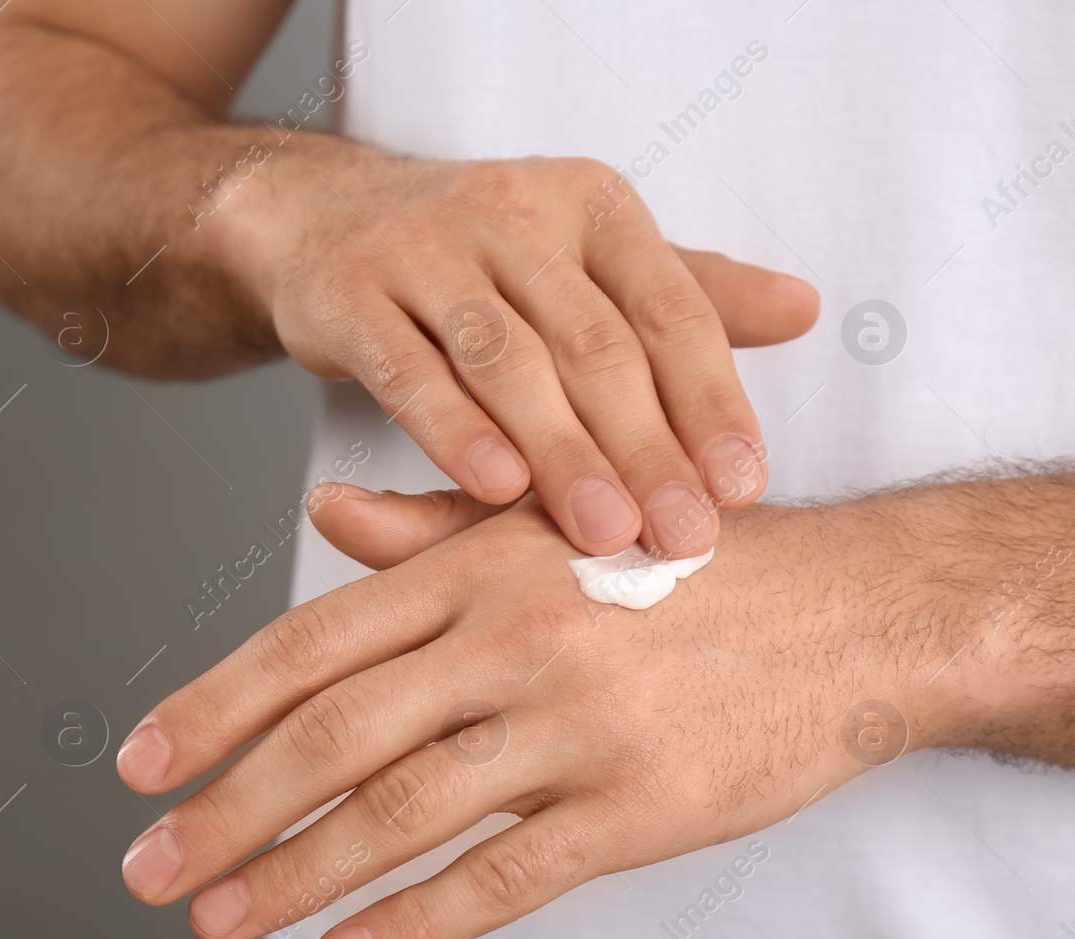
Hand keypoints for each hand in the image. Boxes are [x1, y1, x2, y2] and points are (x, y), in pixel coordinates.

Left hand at [116, 489, 976, 938]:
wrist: (857, 611)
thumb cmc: (691, 566)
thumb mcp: (555, 523)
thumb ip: (430, 526)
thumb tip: (324, 510)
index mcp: (477, 569)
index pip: (312, 642)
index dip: (214, 706)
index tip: (140, 764)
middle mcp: (511, 640)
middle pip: (333, 735)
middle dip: (227, 807)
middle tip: (147, 867)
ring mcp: (576, 725)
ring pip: (402, 810)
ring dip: (295, 874)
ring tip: (218, 918)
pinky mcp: (638, 806)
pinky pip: (505, 875)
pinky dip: (417, 920)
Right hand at [224, 154, 818, 557]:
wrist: (326, 219)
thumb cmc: (479, 261)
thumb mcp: (587, 261)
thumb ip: (686, 293)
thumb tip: (807, 309)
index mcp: (591, 204)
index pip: (668, 308)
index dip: (709, 400)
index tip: (742, 488)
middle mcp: (513, 212)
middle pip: (593, 343)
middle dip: (644, 447)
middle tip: (682, 537)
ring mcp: (423, 248)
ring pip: (506, 359)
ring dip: (560, 451)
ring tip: (604, 532)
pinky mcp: (349, 293)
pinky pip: (407, 369)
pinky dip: (452, 430)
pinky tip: (493, 489)